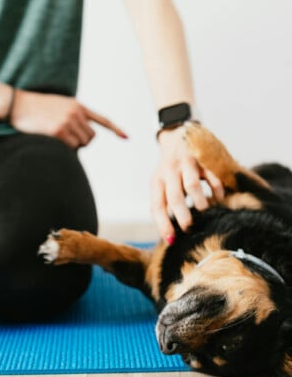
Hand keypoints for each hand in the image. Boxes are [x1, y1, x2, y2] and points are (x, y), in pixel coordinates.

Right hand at [10, 90, 127, 148]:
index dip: (115, 129)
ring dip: (72, 145)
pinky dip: (64, 148)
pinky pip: (70, 147)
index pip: (102, 119)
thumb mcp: (58, 106)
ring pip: (82, 144)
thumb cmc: (35, 108)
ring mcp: (68, 121)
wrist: (17, 104)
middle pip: (91, 137)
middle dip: (81, 141)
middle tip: (65, 137)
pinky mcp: (59, 131)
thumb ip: (73, 116)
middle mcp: (76, 113)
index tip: (126, 137)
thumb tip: (84, 137)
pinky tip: (51, 138)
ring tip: (56, 135)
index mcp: (78, 106)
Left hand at [151, 125, 223, 242]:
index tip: (171, 240)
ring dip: (200, 202)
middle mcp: (169, 171)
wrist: (178, 135)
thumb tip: (170, 234)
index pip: (157, 205)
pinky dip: (216, 190)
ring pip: (191, 185)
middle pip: (174, 196)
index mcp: (157, 181)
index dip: (163, 224)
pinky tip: (219, 199)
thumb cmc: (170, 169)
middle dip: (182, 215)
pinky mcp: (202, 157)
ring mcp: (185, 163)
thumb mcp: (162, 183)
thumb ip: (165, 202)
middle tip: (190, 228)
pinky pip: (211, 175)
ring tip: (205, 212)